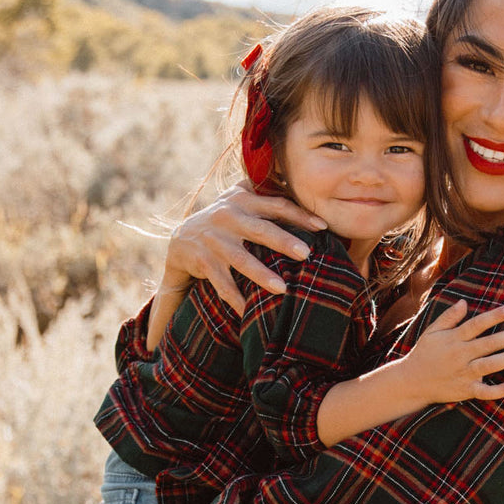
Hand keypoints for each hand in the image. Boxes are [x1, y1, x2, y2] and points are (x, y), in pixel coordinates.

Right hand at [158, 181, 326, 316]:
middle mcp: (227, 216)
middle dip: (284, 241)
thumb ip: (264, 195)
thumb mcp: (239, 203)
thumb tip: (301, 191)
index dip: (299, 215)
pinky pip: (222, 284)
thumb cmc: (224, 223)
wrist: (181, 242)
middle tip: (306, 254)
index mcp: (242, 200)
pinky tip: (249, 312)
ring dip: (262, 275)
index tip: (322, 227)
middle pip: (260, 230)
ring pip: (241, 259)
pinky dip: (236, 299)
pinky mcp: (202, 261)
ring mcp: (213, 240)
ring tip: (283, 289)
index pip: (276, 205)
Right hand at [395, 301, 503, 408]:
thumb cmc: (424, 354)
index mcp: (454, 339)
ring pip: (487, 365)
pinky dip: (497, 391)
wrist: (411, 382)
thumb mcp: (432, 332)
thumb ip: (448, 318)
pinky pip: (483, 392)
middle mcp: (460, 355)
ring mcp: (463, 374)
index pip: (476, 325)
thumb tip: (464, 302)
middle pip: (487, 344)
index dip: (493, 317)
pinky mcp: (464, 391)